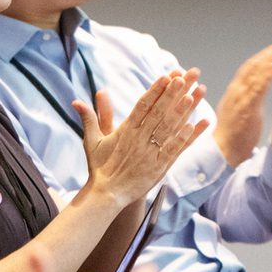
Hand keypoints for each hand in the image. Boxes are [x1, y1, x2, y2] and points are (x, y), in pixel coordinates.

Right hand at [76, 72, 208, 207]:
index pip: (142, 105)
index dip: (155, 90)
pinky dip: (184, 138)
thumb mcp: (92, 140)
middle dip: (171, 94)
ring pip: (168, 128)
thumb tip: (76, 101)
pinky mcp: (158, 167)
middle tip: (183, 77)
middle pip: (158, 112)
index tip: (166, 76)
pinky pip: (173, 150)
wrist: (106, 195)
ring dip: (181, 111)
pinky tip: (195, 125)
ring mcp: (150, 152)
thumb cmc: (100, 167)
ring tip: (193, 95)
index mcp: (125, 131)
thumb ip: (90, 118)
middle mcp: (139, 139)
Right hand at [212, 39, 271, 166]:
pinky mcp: (247, 108)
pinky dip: (266, 76)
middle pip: (252, 66)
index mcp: (234, 92)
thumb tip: (255, 92)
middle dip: (269, 53)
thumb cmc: (231, 135)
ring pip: (255, 73)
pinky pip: (258, 89)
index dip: (262, 57)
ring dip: (270, 59)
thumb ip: (246, 99)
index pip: (248, 68)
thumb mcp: (238, 112)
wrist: (222, 151)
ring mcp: (240, 99)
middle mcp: (236, 91)